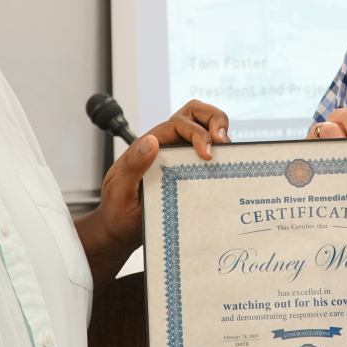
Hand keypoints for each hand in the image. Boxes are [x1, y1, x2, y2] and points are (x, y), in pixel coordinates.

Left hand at [78, 100, 229, 282]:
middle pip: (195, 114)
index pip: (179, 124)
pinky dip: (222, 156)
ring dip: (221, 133)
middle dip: (215, 119)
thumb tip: (151, 141)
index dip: (197, 133)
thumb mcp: (120, 189)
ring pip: (205, 129)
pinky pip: (209, 155)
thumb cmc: (117, 211)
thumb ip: (133, 165)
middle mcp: (166, 146)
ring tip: (228, 152)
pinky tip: (227, 170)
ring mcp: (179, 158)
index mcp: (149, 145)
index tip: (207, 154)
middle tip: (223, 142)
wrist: (121, 231)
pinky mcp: (189, 172)